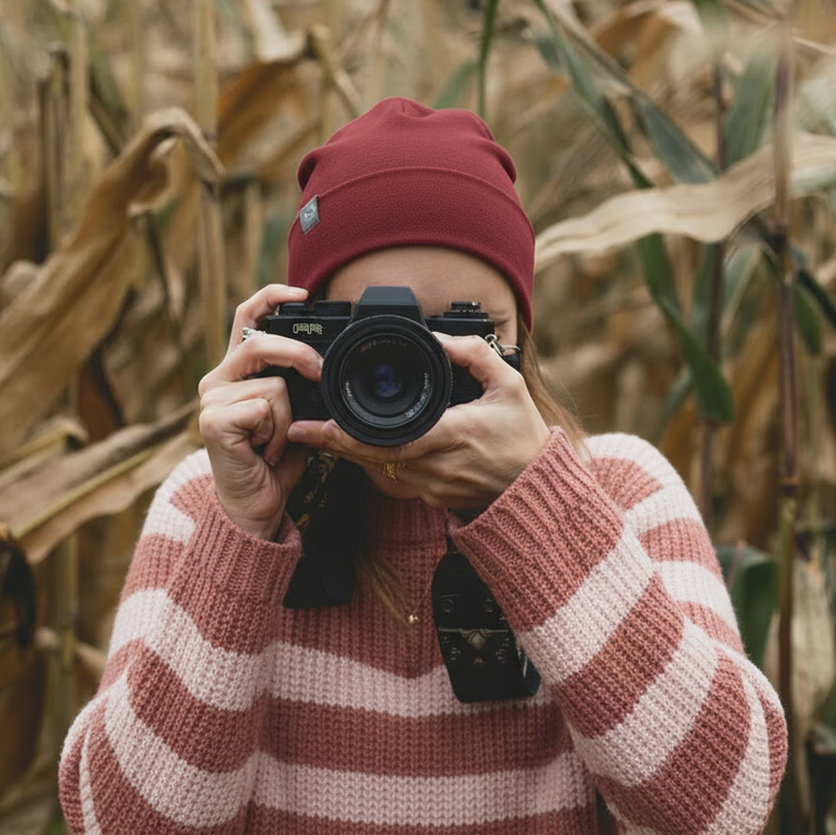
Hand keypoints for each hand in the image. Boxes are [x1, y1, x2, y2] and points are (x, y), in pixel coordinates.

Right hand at [198, 285, 321, 538]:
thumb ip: (298, 385)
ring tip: (274, 442)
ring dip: (288, 419)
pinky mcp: (213, 421)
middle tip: (319, 377)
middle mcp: (216, 380)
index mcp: (235, 372)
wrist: (255, 506)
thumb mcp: (293, 414)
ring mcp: (210, 400)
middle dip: (299, 357)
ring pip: (273, 384)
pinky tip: (264, 452)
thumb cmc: (274, 462)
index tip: (303, 293)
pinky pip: (266, 409)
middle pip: (260, 342)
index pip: (246, 317)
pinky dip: (278, 434)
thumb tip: (323, 362)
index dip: (271, 296)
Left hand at [287, 333, 549, 514]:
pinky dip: (373, 462)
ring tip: (317, 434)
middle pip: (375, 457)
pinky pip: (395, 477)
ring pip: (380, 469)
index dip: (353, 435)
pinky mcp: (432, 496)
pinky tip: (353, 447)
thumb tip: (441, 339)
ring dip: (349, 453)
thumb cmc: (523, 436)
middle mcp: (439, 465)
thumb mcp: (508, 386)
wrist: (535, 488)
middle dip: (334, 444)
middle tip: (300, 431)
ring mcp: (434, 484)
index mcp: (456, 435)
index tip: (323, 425)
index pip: (394, 437)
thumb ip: (475, 355)